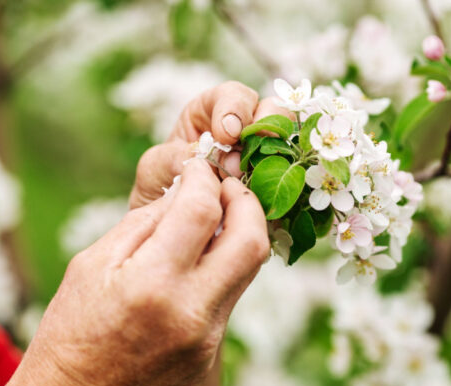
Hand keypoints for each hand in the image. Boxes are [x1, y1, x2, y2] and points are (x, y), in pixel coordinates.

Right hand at [0, 159, 269, 385]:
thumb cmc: (69, 336)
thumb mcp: (91, 267)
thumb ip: (143, 224)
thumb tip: (185, 191)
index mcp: (151, 285)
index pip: (203, 210)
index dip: (204, 178)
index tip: (198, 169)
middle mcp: (191, 315)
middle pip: (251, 242)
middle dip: (246, 202)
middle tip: (227, 189)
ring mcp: (208, 344)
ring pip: (247, 273)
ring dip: (235, 238)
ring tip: (208, 227)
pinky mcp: (214, 363)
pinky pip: (229, 304)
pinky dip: (218, 277)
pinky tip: (191, 276)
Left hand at [129, 81, 292, 208]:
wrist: (168, 225)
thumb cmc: (159, 187)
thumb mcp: (155, 170)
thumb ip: (174, 158)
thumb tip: (208, 160)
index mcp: (213, 111)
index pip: (233, 95)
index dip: (235, 110)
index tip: (226, 135)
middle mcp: (246, 128)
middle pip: (273, 111)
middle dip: (266, 130)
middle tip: (247, 159)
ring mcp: (265, 155)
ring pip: (290, 142)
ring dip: (279, 159)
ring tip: (258, 182)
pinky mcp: (276, 183)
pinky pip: (294, 177)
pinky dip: (288, 186)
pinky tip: (272, 200)